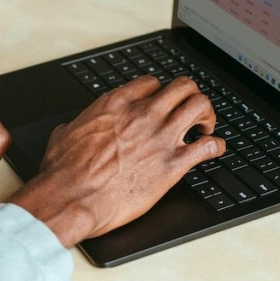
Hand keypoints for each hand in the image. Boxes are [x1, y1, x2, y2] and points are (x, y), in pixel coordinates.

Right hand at [8, 75, 225, 246]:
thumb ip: (78, 125)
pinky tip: (213, 150)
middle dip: (190, 96)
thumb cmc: (64, 171)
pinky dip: (216, 146)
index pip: (151, 83)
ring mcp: (160, 137)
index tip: (161, 103)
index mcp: (116, 104)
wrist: (71, 197)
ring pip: (201, 106)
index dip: (159, 92)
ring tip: (204, 127)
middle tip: (189, 112)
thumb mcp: (64, 134)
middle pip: (183, 87)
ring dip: (207, 115)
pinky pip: (208, 146)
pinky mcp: (173, 165)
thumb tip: (73, 128)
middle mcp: (143, 115)